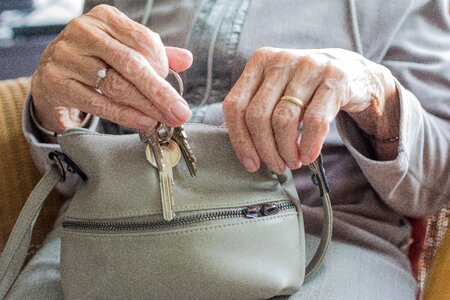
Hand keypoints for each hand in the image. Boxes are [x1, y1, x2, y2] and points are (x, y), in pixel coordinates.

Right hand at [31, 4, 192, 132]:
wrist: (53, 72)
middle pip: (131, 64)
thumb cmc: (96, 58)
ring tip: (164, 119)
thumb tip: (186, 59)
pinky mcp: (57, 82)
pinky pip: (98, 103)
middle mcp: (84, 32)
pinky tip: (143, 121)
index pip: (143, 40)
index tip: (172, 85)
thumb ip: (155, 53)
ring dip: (146, 106)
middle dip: (160, 92)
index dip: (162, 65)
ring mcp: (67, 57)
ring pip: (116, 85)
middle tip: (180, 112)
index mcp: (105, 19)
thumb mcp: (125, 49)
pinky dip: (125, 115)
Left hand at [223, 47, 398, 172]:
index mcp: (260, 61)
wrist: (353, 73)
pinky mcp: (334, 79)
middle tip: (276, 166)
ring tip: (293, 162)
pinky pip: (314, 121)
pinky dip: (309, 145)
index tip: (250, 163)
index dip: (239, 139)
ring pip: (284, 120)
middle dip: (265, 149)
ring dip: (286, 150)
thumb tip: (239, 145)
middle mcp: (281, 60)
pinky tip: (308, 156)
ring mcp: (309, 66)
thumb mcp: (278, 90)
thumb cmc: (307, 89)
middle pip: (258, 116)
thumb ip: (256, 108)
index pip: (236, 105)